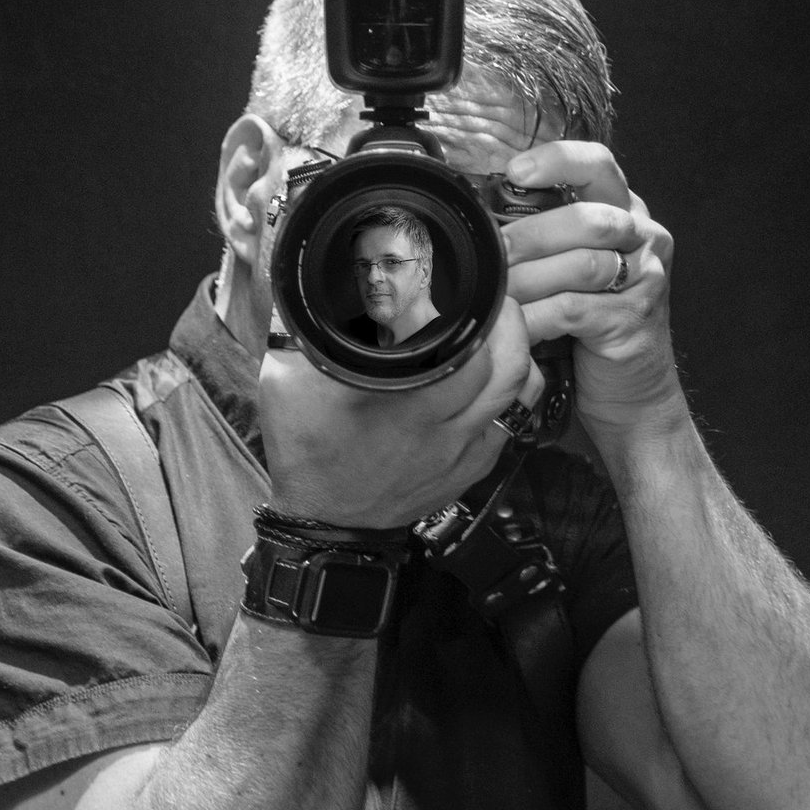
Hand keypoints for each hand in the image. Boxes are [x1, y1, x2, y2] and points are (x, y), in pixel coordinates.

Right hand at [259, 293, 539, 528]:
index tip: (467, 290)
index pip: (471, 353)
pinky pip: (511, 423)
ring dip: (518, 358)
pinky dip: (510, 393)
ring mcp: (464, 455)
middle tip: (495, 302)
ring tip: (500, 333)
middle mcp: (445, 432)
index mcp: (406, 407)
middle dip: (511, 325)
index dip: (478, 314)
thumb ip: (301, 334)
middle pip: (512, 370)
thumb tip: (309, 287)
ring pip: (522, 397)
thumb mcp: (287, 384)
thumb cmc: (306, 450)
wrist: (324, 522)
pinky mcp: (472, 471)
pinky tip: (492, 376)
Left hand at [501, 141, 681, 439]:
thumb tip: (478, 216)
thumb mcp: (566, 269)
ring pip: (583, 263)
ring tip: (496, 292)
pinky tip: (514, 324)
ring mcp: (646, 279)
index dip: (557, 160)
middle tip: (493, 251)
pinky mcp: (634, 320)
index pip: (599, 163)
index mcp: (626, 211)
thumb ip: (542, 237)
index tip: (514, 171)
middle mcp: (645, 237)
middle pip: (589, 218)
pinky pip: (575, 309)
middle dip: (531, 233)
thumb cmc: (587, 325)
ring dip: (529, 278)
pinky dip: (536, 316)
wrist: (630, 393)